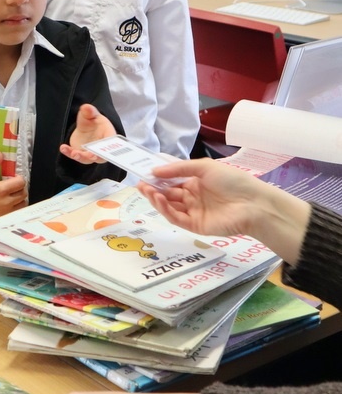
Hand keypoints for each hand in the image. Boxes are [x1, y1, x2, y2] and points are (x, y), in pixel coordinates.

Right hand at [0, 152, 27, 223]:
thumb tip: (0, 154)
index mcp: (0, 190)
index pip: (21, 182)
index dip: (19, 178)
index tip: (13, 178)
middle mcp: (6, 202)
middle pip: (23, 192)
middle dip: (20, 187)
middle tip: (12, 185)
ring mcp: (7, 212)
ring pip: (23, 202)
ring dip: (20, 197)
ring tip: (12, 194)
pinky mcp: (6, 219)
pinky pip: (18, 211)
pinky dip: (17, 206)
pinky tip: (10, 203)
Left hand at [60, 104, 115, 164]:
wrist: (87, 127)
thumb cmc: (93, 121)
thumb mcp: (91, 113)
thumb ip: (90, 111)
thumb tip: (86, 107)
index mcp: (108, 137)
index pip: (111, 143)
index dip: (108, 147)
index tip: (103, 148)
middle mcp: (101, 148)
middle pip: (100, 156)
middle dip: (95, 156)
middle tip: (90, 156)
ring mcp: (90, 153)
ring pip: (87, 159)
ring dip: (81, 157)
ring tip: (74, 153)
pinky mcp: (80, 155)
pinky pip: (74, 155)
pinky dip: (68, 153)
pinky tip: (63, 148)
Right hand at [138, 158, 263, 237]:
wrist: (252, 204)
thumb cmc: (231, 180)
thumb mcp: (204, 167)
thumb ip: (179, 169)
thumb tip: (155, 170)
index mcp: (196, 183)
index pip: (172, 181)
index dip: (158, 179)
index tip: (144, 174)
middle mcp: (193, 198)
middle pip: (168, 194)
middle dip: (153, 189)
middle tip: (140, 184)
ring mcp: (193, 212)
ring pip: (169, 207)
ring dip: (156, 199)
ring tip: (146, 190)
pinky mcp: (195, 226)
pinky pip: (176, 218)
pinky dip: (165, 209)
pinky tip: (159, 199)